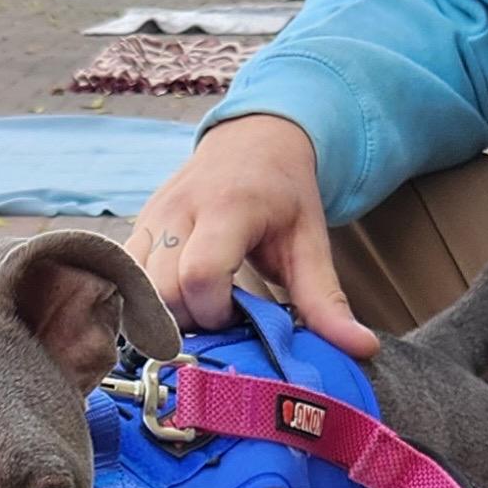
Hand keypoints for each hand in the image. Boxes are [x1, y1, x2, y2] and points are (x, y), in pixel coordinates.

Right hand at [127, 114, 378, 355]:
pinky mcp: (136, 226)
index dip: (216, 312)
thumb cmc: (285, 194)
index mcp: (228, 206)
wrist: (254, 137)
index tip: (238, 315)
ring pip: (138, 288)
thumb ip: (325, 300)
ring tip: (199, 308)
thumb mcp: (311, 242)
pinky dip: (144, 300)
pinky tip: (174, 302)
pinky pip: (125, 277)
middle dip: (191, 319)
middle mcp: (180, 208)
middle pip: (164, 290)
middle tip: (221, 316)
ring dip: (165, 313)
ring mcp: (152, 216)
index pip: (201, 275)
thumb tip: (361, 350)